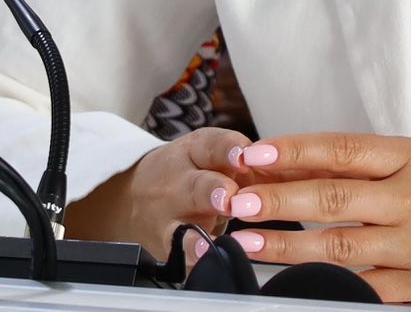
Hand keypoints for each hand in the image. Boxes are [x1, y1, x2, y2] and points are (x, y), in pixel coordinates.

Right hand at [67, 126, 251, 260]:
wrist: (131, 198)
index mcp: (193, 153)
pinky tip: (200, 263)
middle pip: (196, 187)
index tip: (244, 156)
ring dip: (196, 234)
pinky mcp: (167, 248)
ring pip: (182, 226)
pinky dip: (191, 261)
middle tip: (229, 198)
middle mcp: (178, 183)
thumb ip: (237, 158)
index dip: (229, 150)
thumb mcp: (204, 154)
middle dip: (213, 192)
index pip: (211, 146)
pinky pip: (179, 256)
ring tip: (209, 240)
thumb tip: (279, 161)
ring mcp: (169, 218)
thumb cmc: (184, 174)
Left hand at [218, 132, 410, 301]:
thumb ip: (361, 164)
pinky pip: (364, 288)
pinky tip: (293, 282)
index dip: (295, 150)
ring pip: (339, 247)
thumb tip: (287, 162)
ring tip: (249, 241)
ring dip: (288, 246)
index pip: (342, 150)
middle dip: (281, 200)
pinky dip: (325, 285)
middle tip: (240, 200)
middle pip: (334, 198)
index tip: (254, 153)